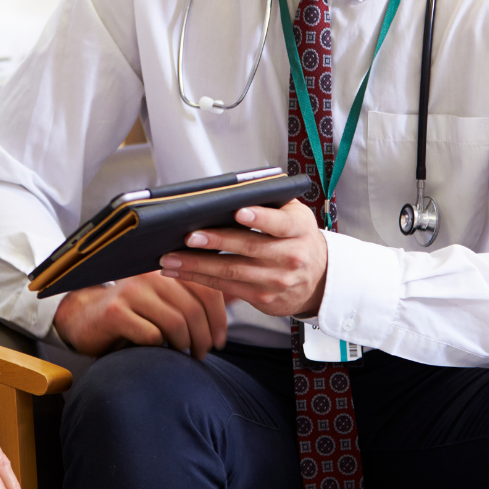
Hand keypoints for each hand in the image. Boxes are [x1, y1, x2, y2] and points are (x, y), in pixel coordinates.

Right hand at [53, 271, 227, 358]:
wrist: (86, 319)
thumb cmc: (134, 312)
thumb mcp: (164, 300)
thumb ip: (195, 296)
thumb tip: (239, 295)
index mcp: (167, 268)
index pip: (206, 289)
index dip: (219, 319)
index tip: (220, 340)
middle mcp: (149, 275)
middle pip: (193, 309)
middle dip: (204, 338)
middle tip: (203, 354)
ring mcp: (131, 291)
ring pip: (175, 323)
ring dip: (185, 345)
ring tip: (186, 355)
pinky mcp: (116, 312)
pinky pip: (152, 335)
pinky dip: (161, 348)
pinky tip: (160, 351)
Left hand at [158, 200, 326, 317]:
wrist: (318, 279)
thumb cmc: (297, 237)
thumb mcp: (295, 215)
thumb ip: (270, 203)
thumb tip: (231, 191)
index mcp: (299, 228)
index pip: (280, 222)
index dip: (260, 217)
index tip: (238, 211)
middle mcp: (291, 256)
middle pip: (248, 248)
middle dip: (215, 241)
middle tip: (188, 236)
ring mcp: (277, 280)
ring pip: (231, 271)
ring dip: (196, 265)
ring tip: (170, 257)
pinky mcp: (263, 298)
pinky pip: (226, 287)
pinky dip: (199, 278)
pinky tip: (179, 271)